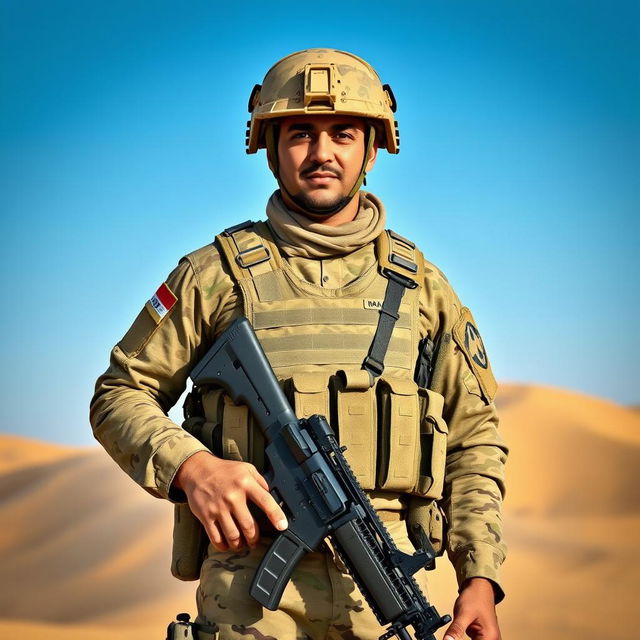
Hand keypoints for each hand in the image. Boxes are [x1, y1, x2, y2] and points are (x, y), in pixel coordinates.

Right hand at [173, 451, 287, 551]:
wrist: (198, 470)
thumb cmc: (225, 470)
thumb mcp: (246, 468)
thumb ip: (260, 481)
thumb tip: (272, 496)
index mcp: (245, 483)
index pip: (265, 501)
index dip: (276, 515)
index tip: (283, 526)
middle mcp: (233, 496)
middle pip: (249, 526)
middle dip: (254, 538)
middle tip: (255, 541)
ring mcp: (218, 508)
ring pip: (233, 536)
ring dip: (240, 544)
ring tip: (243, 544)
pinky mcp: (206, 516)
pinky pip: (216, 538)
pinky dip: (224, 546)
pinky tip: (228, 545)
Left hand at [443, 578, 500, 639]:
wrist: (479, 587)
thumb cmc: (475, 597)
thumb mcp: (463, 613)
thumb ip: (456, 629)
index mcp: (489, 636)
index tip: (450, 639)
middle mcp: (492, 639)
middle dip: (460, 639)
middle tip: (452, 634)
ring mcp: (488, 637)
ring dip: (462, 639)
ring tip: (458, 628)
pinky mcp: (483, 635)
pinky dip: (464, 638)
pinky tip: (460, 632)